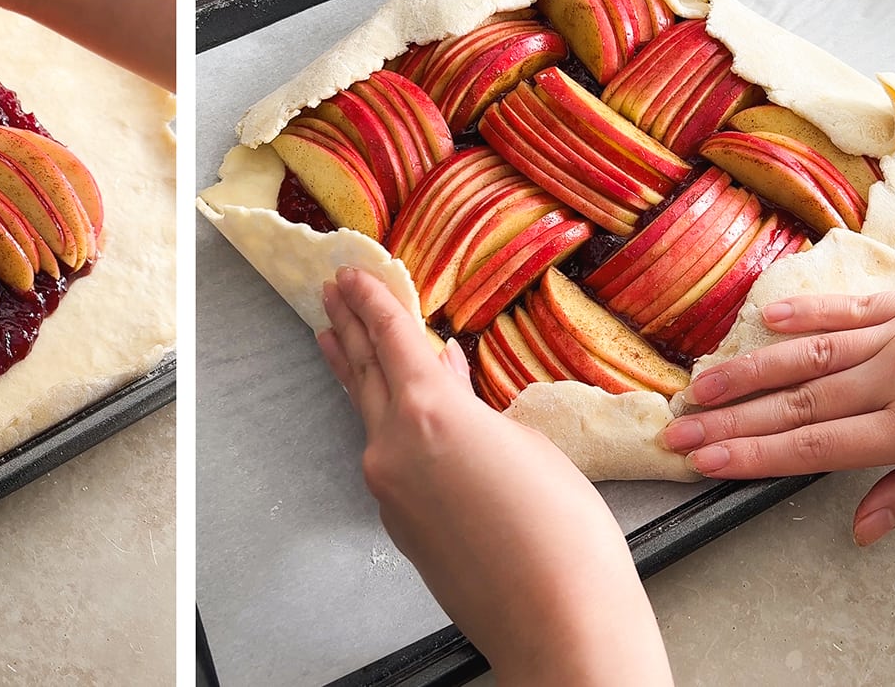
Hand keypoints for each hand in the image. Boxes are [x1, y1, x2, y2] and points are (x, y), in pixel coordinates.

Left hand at [319, 267, 670, 684]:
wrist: (557, 621)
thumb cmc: (562, 532)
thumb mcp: (528, 445)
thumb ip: (477, 409)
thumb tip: (452, 387)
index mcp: (429, 413)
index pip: (391, 338)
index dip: (373, 300)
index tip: (353, 274)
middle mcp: (393, 447)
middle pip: (365, 371)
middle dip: (350, 326)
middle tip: (332, 292)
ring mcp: (389, 488)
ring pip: (369, 414)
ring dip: (353, 371)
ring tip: (333, 337)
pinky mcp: (399, 522)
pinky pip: (388, 454)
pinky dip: (387, 422)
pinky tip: (395, 413)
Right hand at [661, 284, 894, 544]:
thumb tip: (863, 524)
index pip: (814, 445)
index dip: (752, 455)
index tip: (707, 460)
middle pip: (796, 402)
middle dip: (730, 419)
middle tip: (679, 428)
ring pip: (810, 353)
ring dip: (748, 370)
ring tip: (701, 384)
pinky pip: (852, 306)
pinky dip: (806, 313)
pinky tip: (767, 318)